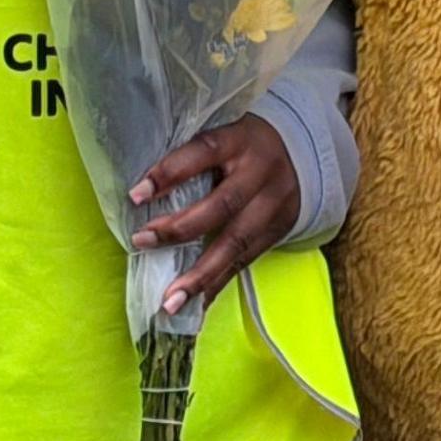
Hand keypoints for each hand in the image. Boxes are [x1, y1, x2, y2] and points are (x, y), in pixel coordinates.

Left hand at [129, 115, 301, 317]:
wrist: (303, 154)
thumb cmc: (244, 146)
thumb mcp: (224, 136)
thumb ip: (192, 158)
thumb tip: (142, 192)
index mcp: (240, 141)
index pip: (203, 152)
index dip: (169, 173)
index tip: (136, 195)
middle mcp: (260, 173)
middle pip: (222, 205)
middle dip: (179, 229)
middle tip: (142, 242)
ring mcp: (273, 206)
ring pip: (236, 243)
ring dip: (200, 275)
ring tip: (171, 300)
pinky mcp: (277, 232)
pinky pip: (244, 262)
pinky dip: (217, 284)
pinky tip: (195, 304)